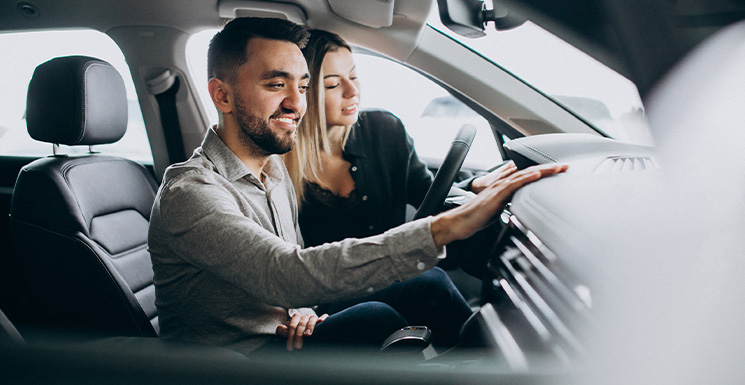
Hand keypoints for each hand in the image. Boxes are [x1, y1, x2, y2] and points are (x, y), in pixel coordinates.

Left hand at [276, 312, 328, 350]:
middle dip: (298, 335)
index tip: (290, 346)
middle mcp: (305, 316)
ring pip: (312, 319)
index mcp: (296, 317)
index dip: (290, 336)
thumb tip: (284, 332)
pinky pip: (324, 316)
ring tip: (307, 335)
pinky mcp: (322, 320)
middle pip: (301, 323)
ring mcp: (313, 317)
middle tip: (297, 346)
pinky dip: (323, 318)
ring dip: (309, 326)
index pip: (292, 325)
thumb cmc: (294, 333)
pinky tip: (321, 321)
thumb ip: (282, 331)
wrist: (303, 332)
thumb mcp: (286, 333)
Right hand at [431, 163, 567, 246]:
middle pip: (529, 171)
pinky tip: (537, 175)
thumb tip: (522, 206)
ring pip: (524, 174)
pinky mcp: (496, 194)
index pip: (526, 175)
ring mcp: (499, 187)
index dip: (543, 171)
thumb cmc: (477, 217)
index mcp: (504, 187)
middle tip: (565, 166)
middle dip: (548, 167)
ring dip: (542, 169)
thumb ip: (511, 203)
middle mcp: (502, 183)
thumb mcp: (499, 209)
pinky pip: (514, 183)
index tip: (558, 171)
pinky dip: (527, 177)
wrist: (460, 222)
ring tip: (557, 167)